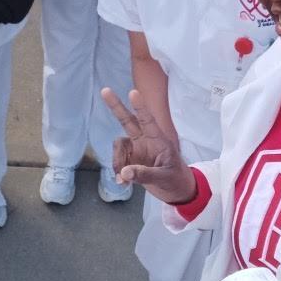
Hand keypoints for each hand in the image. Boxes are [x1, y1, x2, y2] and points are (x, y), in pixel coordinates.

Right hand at [101, 88, 196, 204]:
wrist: (176, 191)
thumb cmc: (175, 179)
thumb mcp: (164, 177)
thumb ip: (144, 174)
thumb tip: (124, 173)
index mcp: (157, 140)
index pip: (147, 120)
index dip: (140, 107)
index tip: (133, 92)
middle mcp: (144, 140)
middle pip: (127, 120)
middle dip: (116, 106)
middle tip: (105, 90)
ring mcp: (136, 149)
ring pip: (118, 145)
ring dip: (117, 161)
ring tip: (123, 179)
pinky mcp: (130, 160)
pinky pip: (117, 161)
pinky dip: (118, 172)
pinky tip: (123, 183)